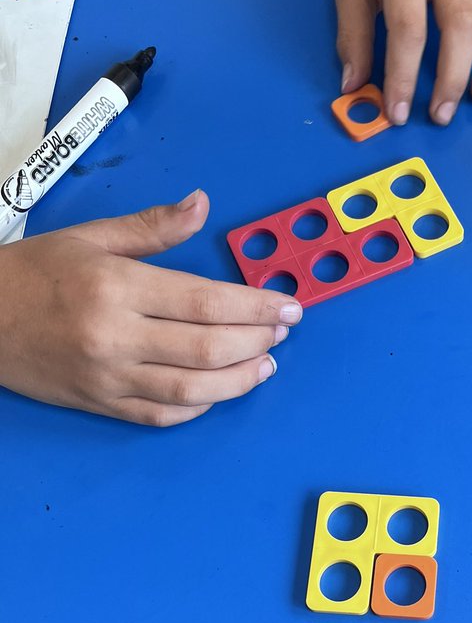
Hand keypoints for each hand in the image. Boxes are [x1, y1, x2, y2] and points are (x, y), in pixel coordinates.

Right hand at [0, 191, 301, 424]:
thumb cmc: (32, 274)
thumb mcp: (90, 237)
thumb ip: (153, 228)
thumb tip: (203, 206)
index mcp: (117, 287)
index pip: (207, 301)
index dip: (256, 307)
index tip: (287, 306)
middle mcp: (116, 336)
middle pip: (208, 348)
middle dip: (257, 340)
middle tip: (280, 331)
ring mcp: (108, 377)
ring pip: (192, 389)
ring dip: (239, 380)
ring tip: (264, 365)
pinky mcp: (100, 405)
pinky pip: (161, 415)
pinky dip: (198, 406)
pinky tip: (219, 390)